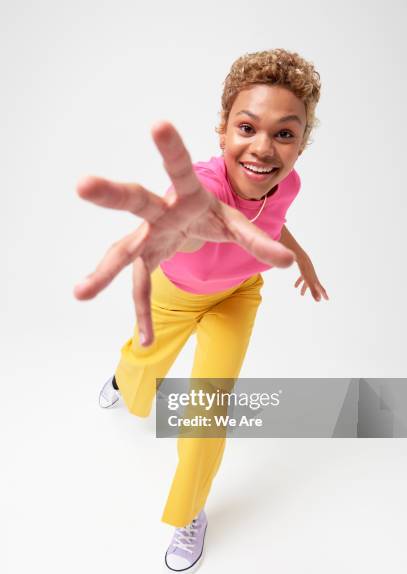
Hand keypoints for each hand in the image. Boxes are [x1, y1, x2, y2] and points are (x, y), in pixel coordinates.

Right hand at [74, 121, 295, 345]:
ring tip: (80, 293)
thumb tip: (288, 263)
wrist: (188, 222)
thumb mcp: (236, 224)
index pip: (179, 169)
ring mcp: (147, 237)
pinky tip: (145, 341)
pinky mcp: (145, 259)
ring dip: (103, 271)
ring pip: (123, 252)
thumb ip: (259, 240)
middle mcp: (159, 212)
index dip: (171, 149)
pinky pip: (140, 289)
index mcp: (187, 194)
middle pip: (134, 200)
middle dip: (111, 193)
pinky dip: (144, 315)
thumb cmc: (209, 213)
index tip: (158, 123)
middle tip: (82, 184)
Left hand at [294, 254, 328, 301]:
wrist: (301, 258)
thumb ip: (313, 291)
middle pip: (315, 287)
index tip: (327, 299)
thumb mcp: (309, 282)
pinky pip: (302, 278)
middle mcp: (313, 277)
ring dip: (304, 288)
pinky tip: (295, 286)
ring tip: (301, 294)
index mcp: (315, 280)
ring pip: (307, 283)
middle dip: (315, 293)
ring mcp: (308, 274)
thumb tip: (318, 300)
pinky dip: (299, 282)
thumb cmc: (305, 270)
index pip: (321, 289)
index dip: (324, 295)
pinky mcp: (303, 271)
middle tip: (318, 299)